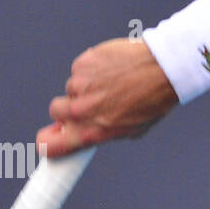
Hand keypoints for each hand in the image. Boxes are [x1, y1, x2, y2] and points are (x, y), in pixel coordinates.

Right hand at [36, 38, 178, 156]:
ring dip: (85, 87)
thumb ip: (103, 132)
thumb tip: (85, 132)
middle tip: (86, 106)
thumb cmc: (152, 102)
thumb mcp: (131, 129)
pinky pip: (80, 69)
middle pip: (55, 111)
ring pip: (72, 88)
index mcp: (91, 132)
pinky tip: (112, 69)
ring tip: (113, 84)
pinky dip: (92, 69)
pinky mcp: (82, 63)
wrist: (162, 69)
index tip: (48, 142)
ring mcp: (79, 85)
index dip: (46, 143)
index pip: (48, 145)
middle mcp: (81, 110)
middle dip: (66, 110)